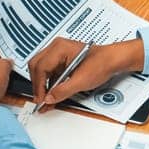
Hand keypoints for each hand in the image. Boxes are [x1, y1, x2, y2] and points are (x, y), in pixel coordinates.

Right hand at [26, 37, 142, 109]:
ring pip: (40, 69)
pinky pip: (49, 71)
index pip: (40, 67)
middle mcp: (56, 48)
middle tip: (40, 100)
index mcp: (59, 48)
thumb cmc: (101, 63)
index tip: (40, 99)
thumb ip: (63, 91)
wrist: (112, 60)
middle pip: (36, 66)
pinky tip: (51, 94)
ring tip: (45, 100)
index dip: (39, 86)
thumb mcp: (82, 81)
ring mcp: (58, 53)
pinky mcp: (61, 60)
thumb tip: (48, 98)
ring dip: (42, 85)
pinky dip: (48, 83)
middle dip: (37, 85)